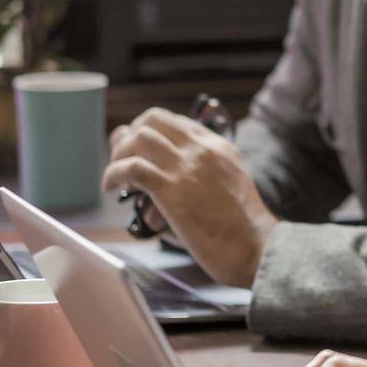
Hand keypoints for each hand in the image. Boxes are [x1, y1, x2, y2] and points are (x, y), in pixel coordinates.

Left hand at [103, 107, 278, 286]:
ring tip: (115, 176)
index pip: (175, 122)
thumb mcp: (231, 184)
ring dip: (118, 155)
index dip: (150, 132)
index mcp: (219, 146)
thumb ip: (205, 174)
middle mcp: (202, 149)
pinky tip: (111, 187)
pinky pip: (131, 168)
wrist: (255, 246)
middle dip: (130, 135)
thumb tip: (168, 183)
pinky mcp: (171, 189)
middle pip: (152, 120)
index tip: (138, 150)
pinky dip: (113, 174)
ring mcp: (186, 167)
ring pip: (138, 139)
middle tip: (122, 158)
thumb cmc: (244, 228)